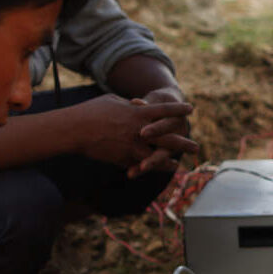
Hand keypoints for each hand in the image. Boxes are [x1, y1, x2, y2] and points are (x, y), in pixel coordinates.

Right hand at [67, 93, 194, 171]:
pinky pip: (138, 164)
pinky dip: (146, 168)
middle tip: (197, 147)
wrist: (75, 130)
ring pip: (156, 157)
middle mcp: (140, 131)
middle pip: (168, 139)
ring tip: (178, 166)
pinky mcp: (123, 158)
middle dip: (183, 144)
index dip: (178, 110)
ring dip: (168, 162)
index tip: (191, 109)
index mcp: (139, 113)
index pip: (164, 111)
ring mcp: (132, 147)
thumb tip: (137, 106)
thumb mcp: (114, 101)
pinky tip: (151, 172)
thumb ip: (130, 106)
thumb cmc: (92, 111)